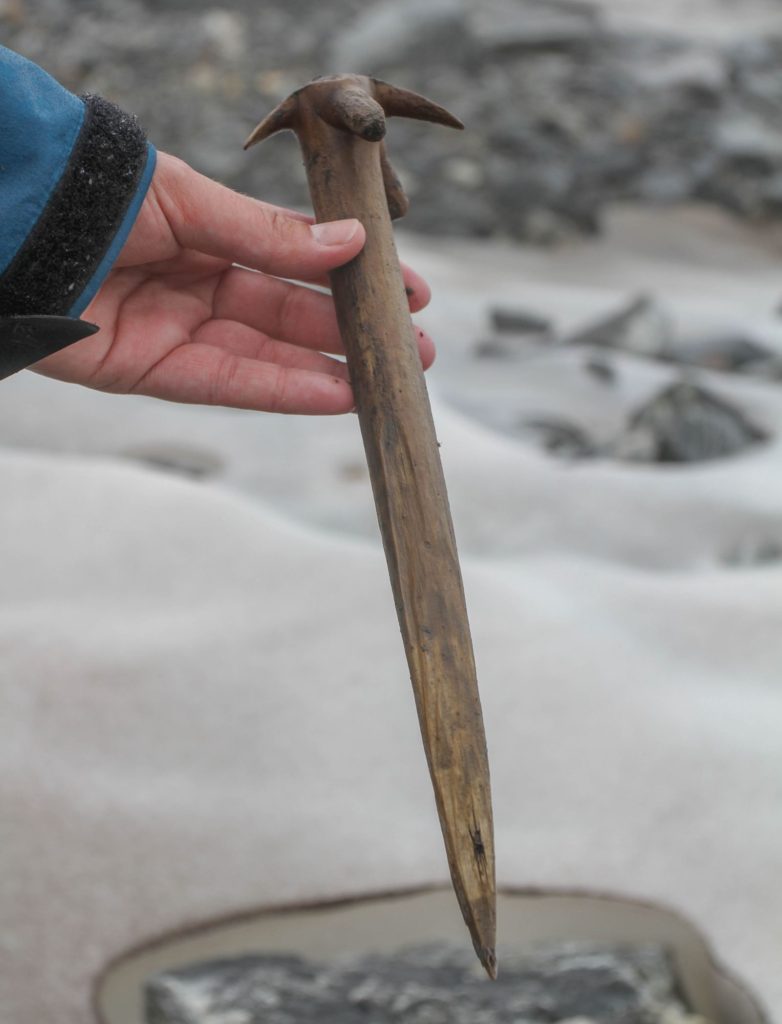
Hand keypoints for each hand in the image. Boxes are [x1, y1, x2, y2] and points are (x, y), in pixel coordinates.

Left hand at [33, 152, 434, 413]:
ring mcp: (178, 331)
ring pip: (267, 357)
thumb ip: (268, 237)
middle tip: (414, 347)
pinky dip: (281, 391)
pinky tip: (335, 393)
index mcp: (210, 234)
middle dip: (352, 331)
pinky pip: (228, 384)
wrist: (18, 223)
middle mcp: (199, 285)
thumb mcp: (194, 202)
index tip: (405, 288)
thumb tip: (349, 245)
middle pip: (289, 316)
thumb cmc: (100, 193)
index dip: (349, 276)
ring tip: (388, 378)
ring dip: (330, 370)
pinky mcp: (152, 372)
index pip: (295, 261)